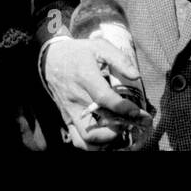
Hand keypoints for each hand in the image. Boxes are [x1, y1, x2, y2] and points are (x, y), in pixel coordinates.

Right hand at [44, 37, 153, 151]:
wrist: (51, 60)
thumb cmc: (79, 53)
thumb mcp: (100, 46)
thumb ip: (119, 59)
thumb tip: (136, 76)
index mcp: (85, 77)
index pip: (104, 98)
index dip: (123, 108)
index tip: (139, 113)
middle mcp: (76, 99)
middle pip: (97, 124)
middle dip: (120, 128)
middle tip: (136, 124)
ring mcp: (70, 112)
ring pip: (87, 139)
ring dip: (107, 139)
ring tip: (122, 130)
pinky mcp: (67, 119)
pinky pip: (78, 140)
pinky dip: (94, 144)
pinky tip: (108, 135)